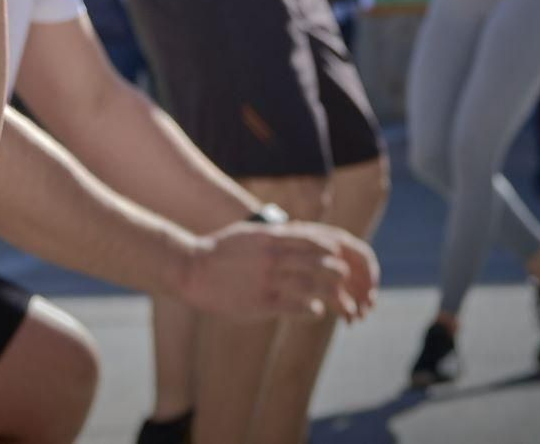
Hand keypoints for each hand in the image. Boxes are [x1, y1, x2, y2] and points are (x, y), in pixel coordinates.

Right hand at [176, 220, 379, 322]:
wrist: (192, 269)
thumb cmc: (221, 250)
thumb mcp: (249, 233)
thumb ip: (274, 233)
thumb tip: (297, 228)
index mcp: (271, 237)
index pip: (314, 238)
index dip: (332, 249)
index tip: (342, 257)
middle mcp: (273, 256)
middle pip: (319, 262)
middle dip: (339, 274)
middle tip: (347, 283)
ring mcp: (268, 279)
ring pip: (312, 285)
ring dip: (333, 295)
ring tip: (341, 302)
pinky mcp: (261, 302)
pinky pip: (296, 306)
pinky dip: (312, 309)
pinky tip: (316, 311)